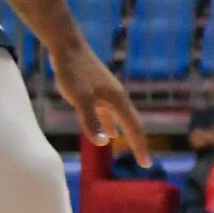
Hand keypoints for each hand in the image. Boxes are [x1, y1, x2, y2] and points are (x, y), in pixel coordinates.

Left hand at [53, 41, 146, 162]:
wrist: (67, 47)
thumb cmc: (73, 72)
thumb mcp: (80, 98)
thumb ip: (91, 120)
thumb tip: (105, 142)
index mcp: (117, 100)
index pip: (134, 128)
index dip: (140, 147)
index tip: (146, 165)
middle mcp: (118, 97)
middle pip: (132, 124)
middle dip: (137, 142)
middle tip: (142, 161)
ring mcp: (108, 93)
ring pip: (121, 118)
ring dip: (125, 134)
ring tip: (127, 148)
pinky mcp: (98, 91)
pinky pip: (109, 113)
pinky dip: (111, 124)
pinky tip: (108, 131)